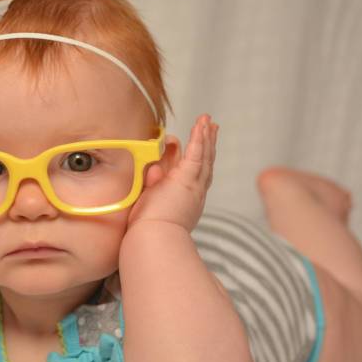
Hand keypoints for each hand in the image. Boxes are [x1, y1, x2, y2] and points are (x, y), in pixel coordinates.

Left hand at [126, 114, 217, 232]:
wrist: (153, 240)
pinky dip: (199, 137)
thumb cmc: (148, 230)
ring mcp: (192, 186)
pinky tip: (203, 125)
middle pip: (206, 164)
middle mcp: (194, 193)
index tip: (201, 150)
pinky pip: (196, 153)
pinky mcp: (186, 180)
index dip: (200, 161)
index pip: (195, 176)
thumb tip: (154, 169)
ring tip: (208, 121)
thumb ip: (153, 184)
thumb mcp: (151, 202)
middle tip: (213, 129)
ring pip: (203, 156)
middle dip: (209, 145)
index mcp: (187, 201)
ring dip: (206, 136)